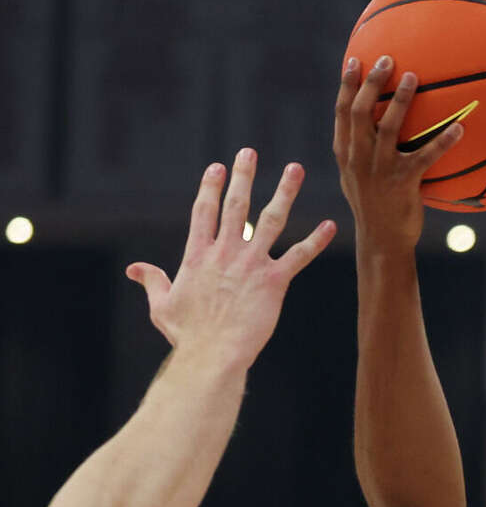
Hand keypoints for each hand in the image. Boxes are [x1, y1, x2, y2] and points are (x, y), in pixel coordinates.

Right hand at [125, 150, 335, 370]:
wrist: (213, 354)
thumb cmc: (187, 334)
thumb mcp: (162, 305)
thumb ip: (152, 281)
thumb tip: (134, 270)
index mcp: (197, 255)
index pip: (204, 211)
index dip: (211, 186)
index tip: (217, 167)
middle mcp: (225, 252)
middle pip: (236, 205)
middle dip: (243, 176)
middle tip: (250, 152)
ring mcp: (251, 264)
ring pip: (271, 220)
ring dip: (285, 192)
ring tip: (295, 169)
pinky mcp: (274, 281)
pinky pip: (299, 256)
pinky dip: (316, 241)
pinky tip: (330, 225)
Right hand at [333, 56, 464, 249]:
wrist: (382, 240)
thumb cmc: (373, 205)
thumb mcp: (355, 176)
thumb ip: (357, 150)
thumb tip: (366, 125)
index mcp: (346, 153)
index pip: (342, 112)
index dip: (347, 85)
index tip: (354, 62)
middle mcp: (359, 157)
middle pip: (360, 110)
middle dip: (372, 82)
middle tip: (387, 59)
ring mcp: (380, 169)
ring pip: (388, 126)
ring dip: (401, 99)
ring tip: (414, 77)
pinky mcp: (404, 181)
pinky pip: (426, 156)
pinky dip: (444, 140)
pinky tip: (460, 127)